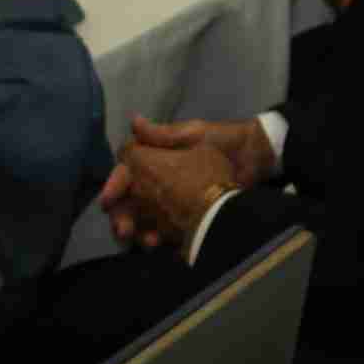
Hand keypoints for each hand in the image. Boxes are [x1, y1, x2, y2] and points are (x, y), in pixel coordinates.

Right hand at [100, 115, 272, 249]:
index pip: (126, 173)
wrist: (255, 158)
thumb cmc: (222, 140)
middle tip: (123, 229)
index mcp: (155, 158)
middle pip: (128, 200)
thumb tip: (133, 120)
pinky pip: (161, 228)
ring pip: (141, 217)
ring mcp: (168, 199)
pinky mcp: (181, 215)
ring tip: (143, 240)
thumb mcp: (192, 134)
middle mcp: (157, 180)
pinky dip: (154, 236)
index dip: (115, 185)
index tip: (108, 200)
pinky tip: (157, 242)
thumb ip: (162, 134)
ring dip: (136, 229)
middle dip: (121, 215)